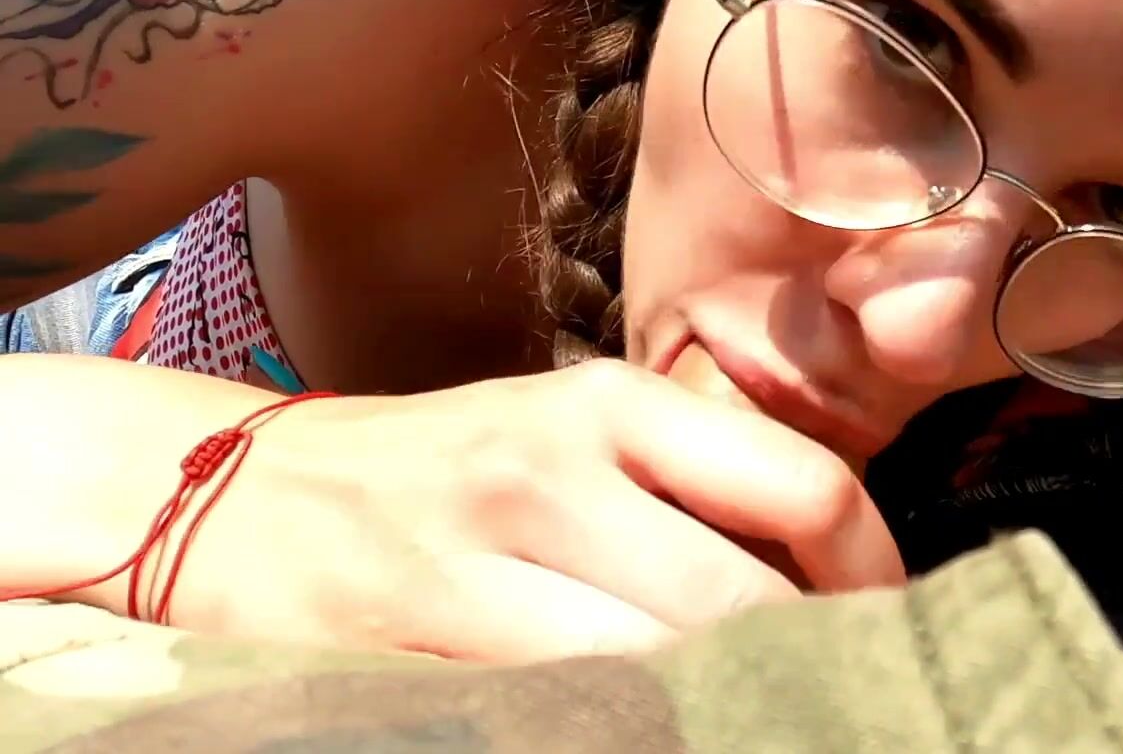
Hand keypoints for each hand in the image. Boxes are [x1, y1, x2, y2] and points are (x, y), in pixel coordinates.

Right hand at [82, 359, 905, 660]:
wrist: (229, 492)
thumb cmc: (438, 466)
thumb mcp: (566, 429)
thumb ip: (687, 483)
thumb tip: (826, 567)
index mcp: (610, 406)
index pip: (801, 485)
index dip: (871, 571)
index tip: (889, 619)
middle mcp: (551, 471)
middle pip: (742, 601)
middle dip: (807, 662)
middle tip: (843, 694)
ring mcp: (475, 565)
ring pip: (660, 671)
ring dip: (729, 704)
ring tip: (763, 714)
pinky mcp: (414, 650)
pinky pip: (566, 712)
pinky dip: (629, 726)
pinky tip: (660, 724)